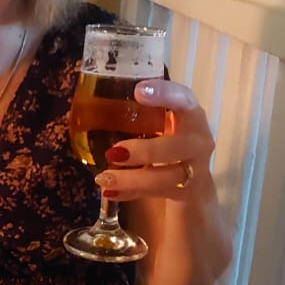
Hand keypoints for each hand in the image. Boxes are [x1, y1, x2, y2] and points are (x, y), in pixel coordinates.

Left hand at [93, 79, 215, 201]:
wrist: (193, 180)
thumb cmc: (168, 140)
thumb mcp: (159, 123)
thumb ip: (138, 114)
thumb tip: (87, 104)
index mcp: (190, 114)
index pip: (183, 98)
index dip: (165, 94)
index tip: (139, 91)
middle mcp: (198, 140)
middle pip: (178, 146)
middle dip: (146, 150)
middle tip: (115, 152)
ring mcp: (196, 168)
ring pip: (168, 176)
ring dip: (134, 178)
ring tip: (104, 178)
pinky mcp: (188, 192)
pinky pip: (158, 194)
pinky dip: (132, 193)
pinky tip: (110, 192)